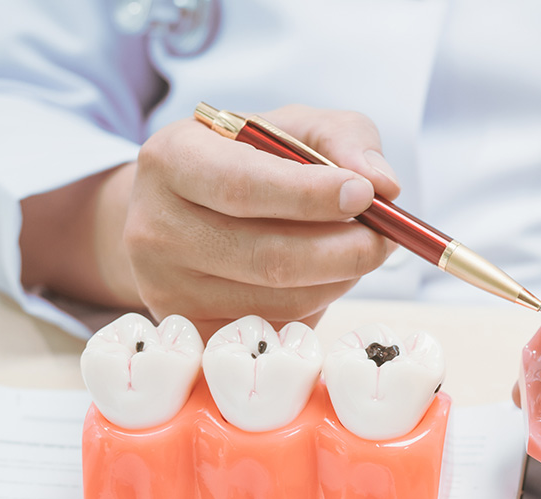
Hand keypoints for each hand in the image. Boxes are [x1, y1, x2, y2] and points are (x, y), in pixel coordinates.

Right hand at [20, 105, 400, 337]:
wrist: (185, 210)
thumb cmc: (249, 161)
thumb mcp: (293, 127)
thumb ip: (345, 139)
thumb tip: (383, 184)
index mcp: (172, 158)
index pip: (244, 185)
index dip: (312, 195)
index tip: (366, 196)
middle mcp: (156, 227)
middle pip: (268, 256)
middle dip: (344, 250)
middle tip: (384, 238)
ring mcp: (167, 288)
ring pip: (280, 299)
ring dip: (338, 279)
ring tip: (351, 251)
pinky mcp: (191, 330)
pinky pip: (275, 329)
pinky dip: (316, 305)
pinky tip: (321, 277)